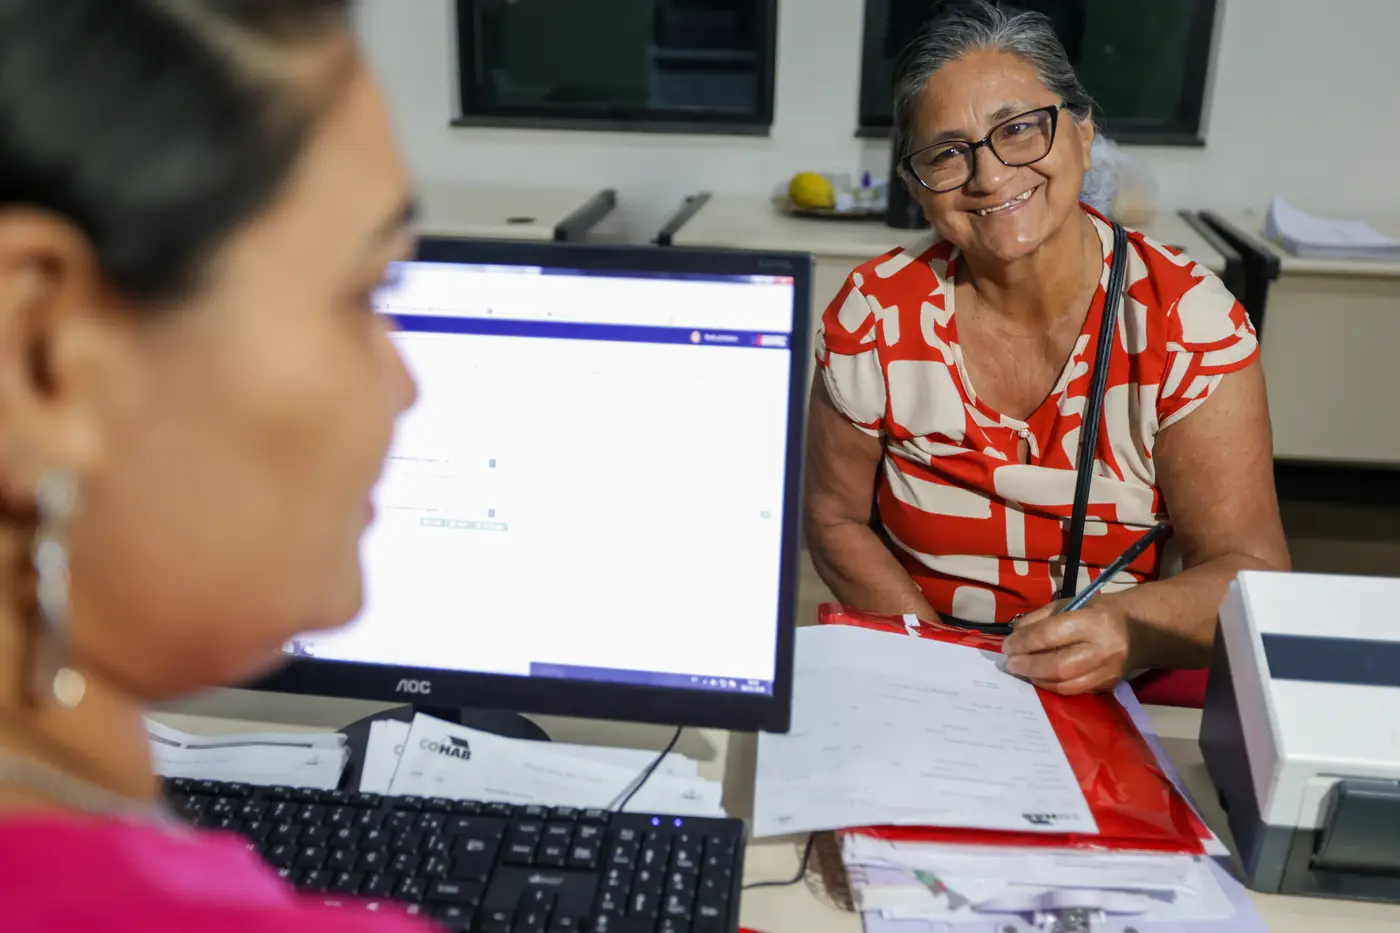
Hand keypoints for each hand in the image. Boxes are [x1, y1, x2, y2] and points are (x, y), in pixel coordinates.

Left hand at [1001, 596, 1134, 694]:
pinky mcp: (1108, 686)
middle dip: (1028, 665)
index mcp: (1095, 621)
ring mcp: (1108, 672)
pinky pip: (1074, 691)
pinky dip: (1052, 686)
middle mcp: (1104, 649)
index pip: (1051, 634)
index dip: (1025, 642)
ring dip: (1037, 679)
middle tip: (1010, 663)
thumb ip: (1040, 618)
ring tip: (1021, 671)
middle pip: (1058, 665)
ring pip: (1065, 684)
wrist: (1140, 630)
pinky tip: (1039, 678)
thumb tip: (1014, 636)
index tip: (1007, 646)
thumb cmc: (1099, 612)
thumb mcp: (1070, 604)